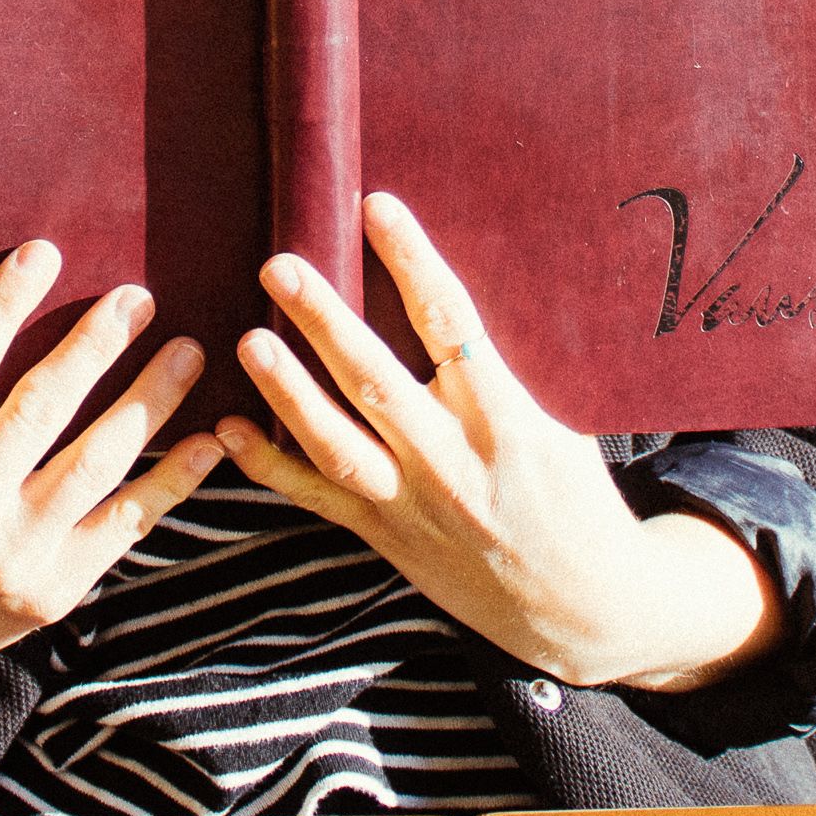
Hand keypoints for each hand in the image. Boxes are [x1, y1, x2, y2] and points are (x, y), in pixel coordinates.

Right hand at [0, 241, 221, 716]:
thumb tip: (3, 308)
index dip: (3, 303)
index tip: (43, 252)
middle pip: (43, 407)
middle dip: (96, 345)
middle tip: (138, 298)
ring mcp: (12, 557)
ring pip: (97, 460)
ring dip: (150, 399)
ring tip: (187, 351)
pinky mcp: (52, 591)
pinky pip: (124, 524)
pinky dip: (172, 480)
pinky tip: (209, 439)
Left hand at [217, 193, 781, 694]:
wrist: (586, 608)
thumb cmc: (577, 500)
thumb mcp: (561, 426)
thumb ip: (503, 374)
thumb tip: (447, 300)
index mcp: (505, 419)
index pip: (451, 322)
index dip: (412, 262)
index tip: (377, 207)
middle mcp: (453, 461)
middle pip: (378, 379)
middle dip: (326, 321)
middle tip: (280, 264)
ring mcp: (414, 505)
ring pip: (338, 444)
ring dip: (289, 391)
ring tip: (248, 339)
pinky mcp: (389, 540)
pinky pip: (321, 499)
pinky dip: (271, 467)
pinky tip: (229, 428)